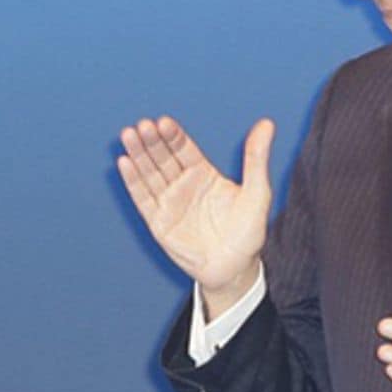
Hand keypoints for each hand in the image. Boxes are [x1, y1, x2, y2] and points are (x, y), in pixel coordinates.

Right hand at [117, 116, 273, 314]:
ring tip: (128, 135)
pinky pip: (142, 198)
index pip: (184, 149)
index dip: (173, 136)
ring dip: (138, 154)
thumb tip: (266, 124)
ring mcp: (169, 202)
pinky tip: (124, 163)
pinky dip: (132, 181)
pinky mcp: (157, 221)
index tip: (164, 122)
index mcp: (204, 175)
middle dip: (152, 141)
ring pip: (149, 173)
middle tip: (142, 125)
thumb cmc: (247, 232)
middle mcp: (183, 185)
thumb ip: (256, 158)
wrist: (234, 269)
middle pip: (162, 157)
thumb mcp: (257, 192)